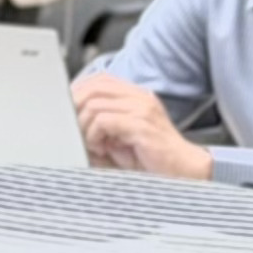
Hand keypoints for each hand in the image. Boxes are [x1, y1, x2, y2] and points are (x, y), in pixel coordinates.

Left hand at [69, 70, 204, 180]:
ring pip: (94, 104)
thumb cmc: (153, 159)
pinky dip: (94, 136)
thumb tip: (70, 124)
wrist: (185, 172)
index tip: (67, 112)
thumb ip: (100, 127)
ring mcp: (142, 109)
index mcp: (136, 96)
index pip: (99, 80)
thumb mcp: (121, 138)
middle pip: (93, 88)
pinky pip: (104, 121)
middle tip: (74, 131)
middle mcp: (140, 97)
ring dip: (85, 127)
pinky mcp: (141, 125)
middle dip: (76, 108)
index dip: (78, 92)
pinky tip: (102, 148)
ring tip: (93, 145)